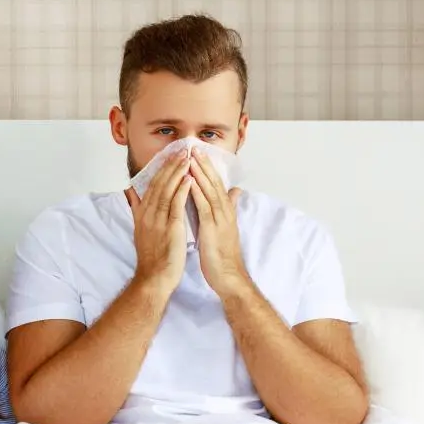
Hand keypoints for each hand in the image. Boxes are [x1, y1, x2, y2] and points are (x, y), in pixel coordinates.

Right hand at [124, 145, 192, 296]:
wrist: (154, 278)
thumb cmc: (152, 257)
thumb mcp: (140, 229)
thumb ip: (137, 209)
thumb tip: (131, 193)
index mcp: (142, 214)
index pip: (151, 186)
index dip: (161, 169)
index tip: (171, 156)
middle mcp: (148, 214)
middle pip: (159, 184)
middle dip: (170, 165)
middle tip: (182, 150)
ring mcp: (158, 221)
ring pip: (167, 191)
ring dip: (177, 173)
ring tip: (187, 158)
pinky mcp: (170, 228)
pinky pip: (176, 205)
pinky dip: (182, 190)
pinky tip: (189, 179)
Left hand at [189, 151, 249, 297]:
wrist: (228, 276)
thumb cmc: (222, 255)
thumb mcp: (225, 228)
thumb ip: (228, 209)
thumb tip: (235, 192)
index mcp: (225, 211)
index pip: (216, 185)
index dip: (207, 168)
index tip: (198, 153)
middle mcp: (224, 212)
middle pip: (214, 183)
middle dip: (203, 164)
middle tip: (194, 147)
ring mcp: (219, 219)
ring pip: (210, 191)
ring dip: (200, 173)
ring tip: (190, 157)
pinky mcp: (212, 229)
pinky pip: (204, 207)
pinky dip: (196, 193)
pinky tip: (189, 181)